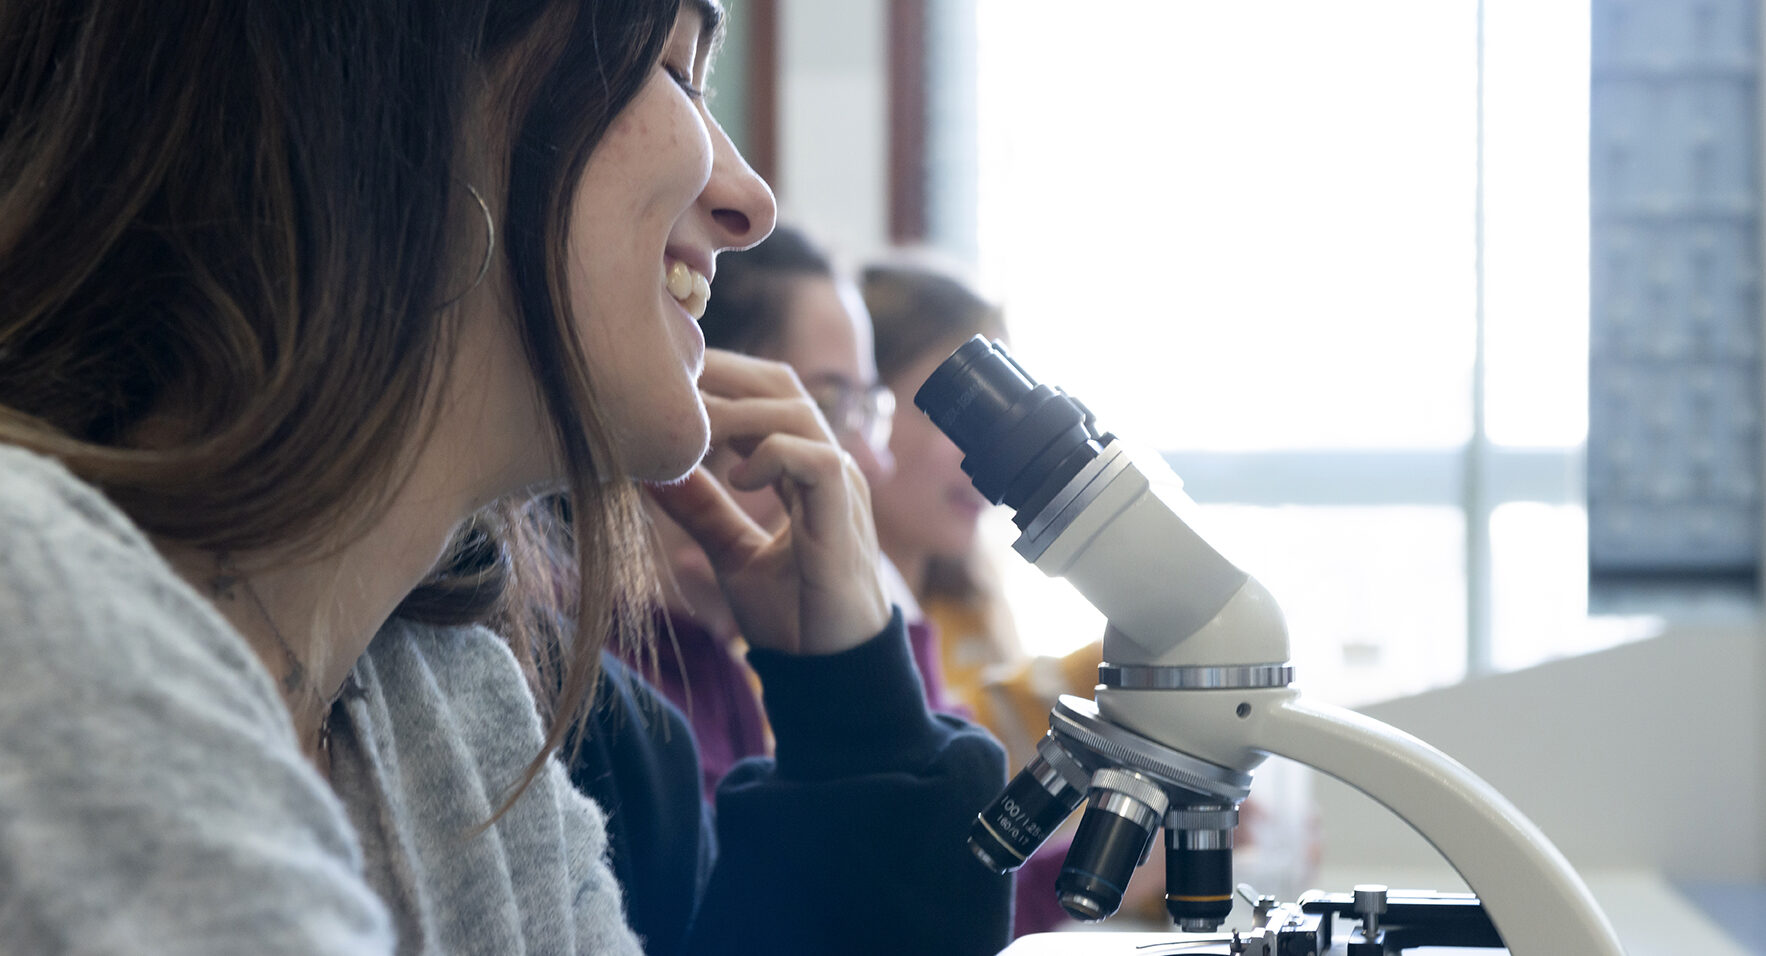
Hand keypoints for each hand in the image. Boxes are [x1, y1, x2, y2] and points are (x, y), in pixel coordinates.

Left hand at [646, 350, 890, 654]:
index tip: (668, 380)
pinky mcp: (844, 517)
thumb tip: (649, 472)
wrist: (829, 670)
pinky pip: (817, 460)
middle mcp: (826, 466)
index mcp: (804, 469)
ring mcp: (840, 488)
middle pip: (782, 386)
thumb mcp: (732, 553)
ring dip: (737, 414)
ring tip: (690, 431)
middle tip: (668, 381)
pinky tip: (736, 479)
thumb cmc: (793, 616)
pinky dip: (774, 456)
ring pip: (796, 413)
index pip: (767, 393)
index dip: (721, 378)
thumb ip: (701, 510)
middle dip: (724, 374)